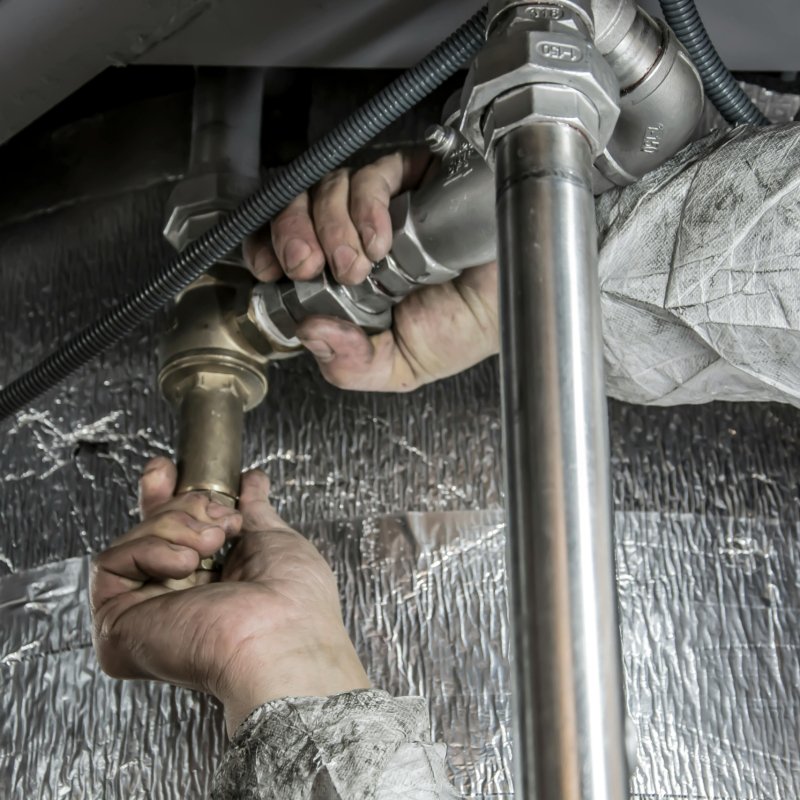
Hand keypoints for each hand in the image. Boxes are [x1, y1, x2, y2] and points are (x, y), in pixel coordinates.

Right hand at [91, 458, 369, 735]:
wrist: (281, 637)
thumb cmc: (294, 603)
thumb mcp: (275, 540)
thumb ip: (254, 511)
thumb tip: (252, 481)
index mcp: (211, 585)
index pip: (173, 534)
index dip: (167, 497)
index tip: (170, 469)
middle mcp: (175, 601)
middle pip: (149, 531)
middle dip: (178, 505)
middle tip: (216, 517)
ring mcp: (144, 613)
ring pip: (133, 540)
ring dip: (177, 526)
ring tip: (211, 546)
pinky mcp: (117, 625)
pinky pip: (111, 562)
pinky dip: (150, 549)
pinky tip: (184, 563)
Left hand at [244, 150, 498, 391]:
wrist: (522, 301)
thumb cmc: (469, 327)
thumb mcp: (401, 366)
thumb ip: (352, 364)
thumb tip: (310, 334)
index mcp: (346, 278)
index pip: (289, 248)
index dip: (268, 248)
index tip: (269, 269)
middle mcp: (357, 236)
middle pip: (297, 208)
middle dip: (290, 235)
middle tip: (307, 265)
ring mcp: (383, 206)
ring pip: (327, 187)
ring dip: (331, 226)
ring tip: (358, 264)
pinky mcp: (412, 178)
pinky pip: (372, 174)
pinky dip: (367, 205)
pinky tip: (382, 238)